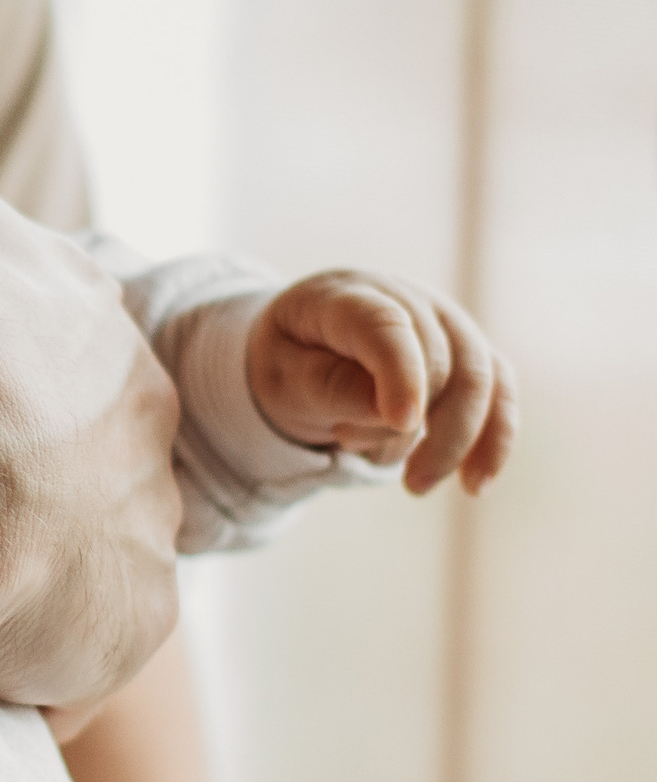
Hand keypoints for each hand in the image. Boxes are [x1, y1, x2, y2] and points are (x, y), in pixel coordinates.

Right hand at [0, 13, 182, 709]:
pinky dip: (30, 621)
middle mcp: (136, 401)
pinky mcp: (127, 612)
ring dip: (24, 536)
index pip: (27, 315)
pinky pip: (80, 618)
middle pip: (72, 419)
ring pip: (84, 522)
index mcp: (75, 302)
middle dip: (7, 439)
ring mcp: (139, 512)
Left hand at [247, 269, 518, 493]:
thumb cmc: (291, 360)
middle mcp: (406, 299)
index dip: (400, 372)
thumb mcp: (282, 374)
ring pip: (479, 381)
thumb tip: (395, 413)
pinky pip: (500, 394)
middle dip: (406, 423)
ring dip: (454, 442)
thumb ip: (330, 386)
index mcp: (345, 296)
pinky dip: (493, 441)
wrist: (305, 347)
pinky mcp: (471, 352)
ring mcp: (446, 322)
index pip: (385, 325)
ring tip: (414, 485)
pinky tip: (474, 484)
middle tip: (347, 445)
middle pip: (437, 361)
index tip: (400, 421)